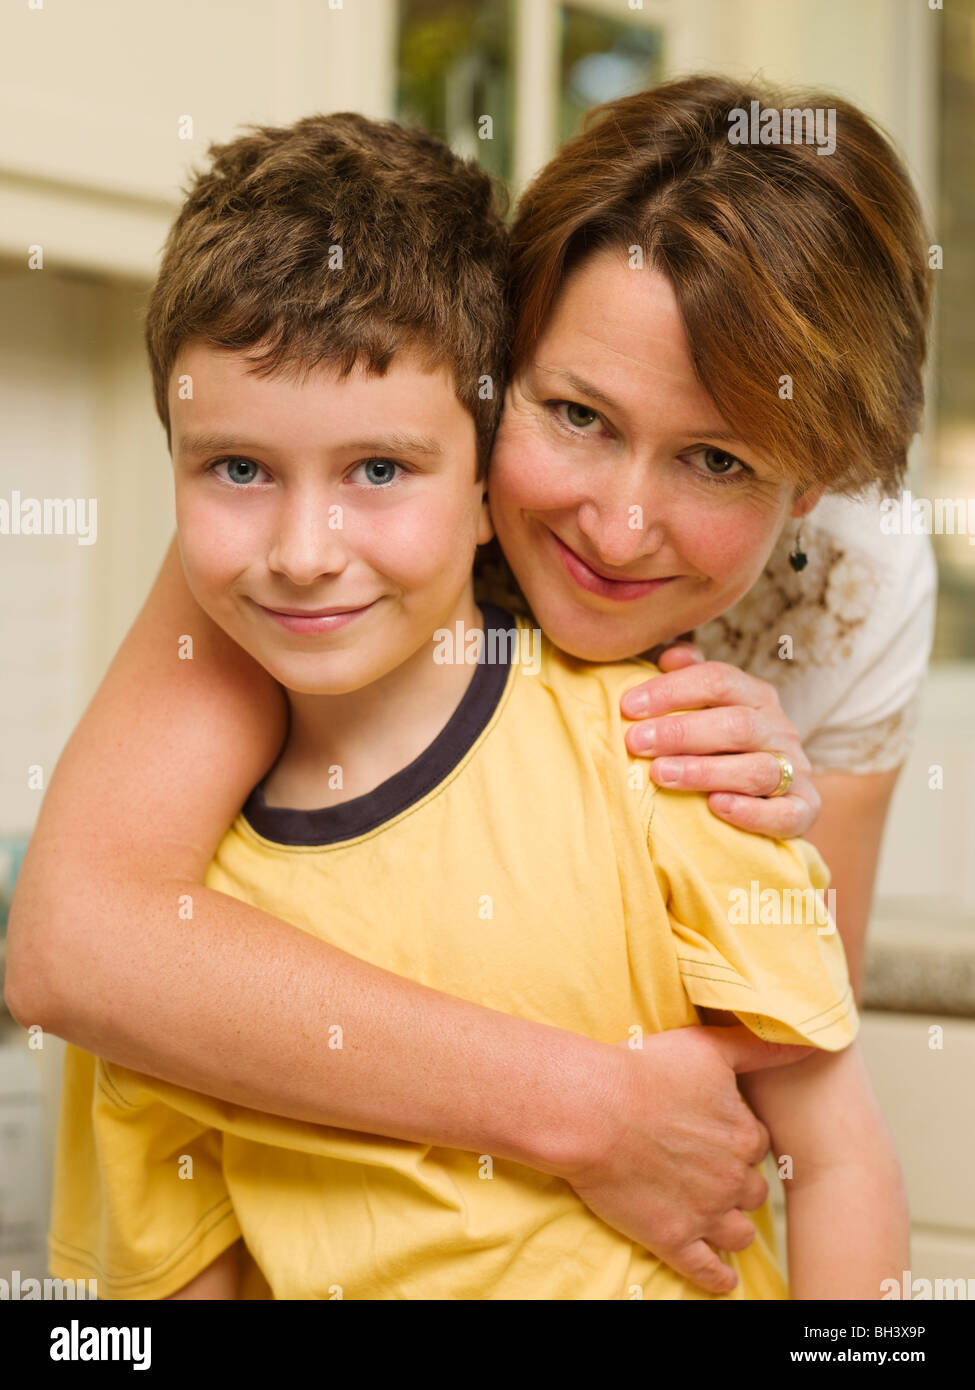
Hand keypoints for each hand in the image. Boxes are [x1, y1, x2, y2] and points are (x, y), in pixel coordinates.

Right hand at [554, 1026, 812, 1294]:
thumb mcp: (709, 1048)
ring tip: (725, 1224)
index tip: (723, 1135)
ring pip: (739, 1233)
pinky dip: (718, 1278)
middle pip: (751, 1190)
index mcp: (741, 1134)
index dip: (740, 1139)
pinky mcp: (673, 1239)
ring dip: (734, 1228)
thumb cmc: (646, 1071)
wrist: (594, 1111)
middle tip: (717, 1174)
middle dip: (739, 1183)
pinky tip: (723, 1279)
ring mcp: (704, 1213)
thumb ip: (762, 1048)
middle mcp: (730, 1178)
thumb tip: (810, 1043)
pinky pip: (707, 1270)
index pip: (756, 1144)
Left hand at [621, 643, 819, 838]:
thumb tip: (670, 655)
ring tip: (661, 774)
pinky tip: (716, 806)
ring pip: (757, 769)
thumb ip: (688, 678)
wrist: (769, 799)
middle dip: (681, 732)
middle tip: (635, 742)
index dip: (672, 690)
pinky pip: (785, 814)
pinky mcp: (804, 810)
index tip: (628, 706)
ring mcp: (795, 770)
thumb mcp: (705, 708)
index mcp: (755, 696)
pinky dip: (752, 812)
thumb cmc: (720, 747)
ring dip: (706, 771)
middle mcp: (779, 729)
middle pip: (736, 724)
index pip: (718, 680)